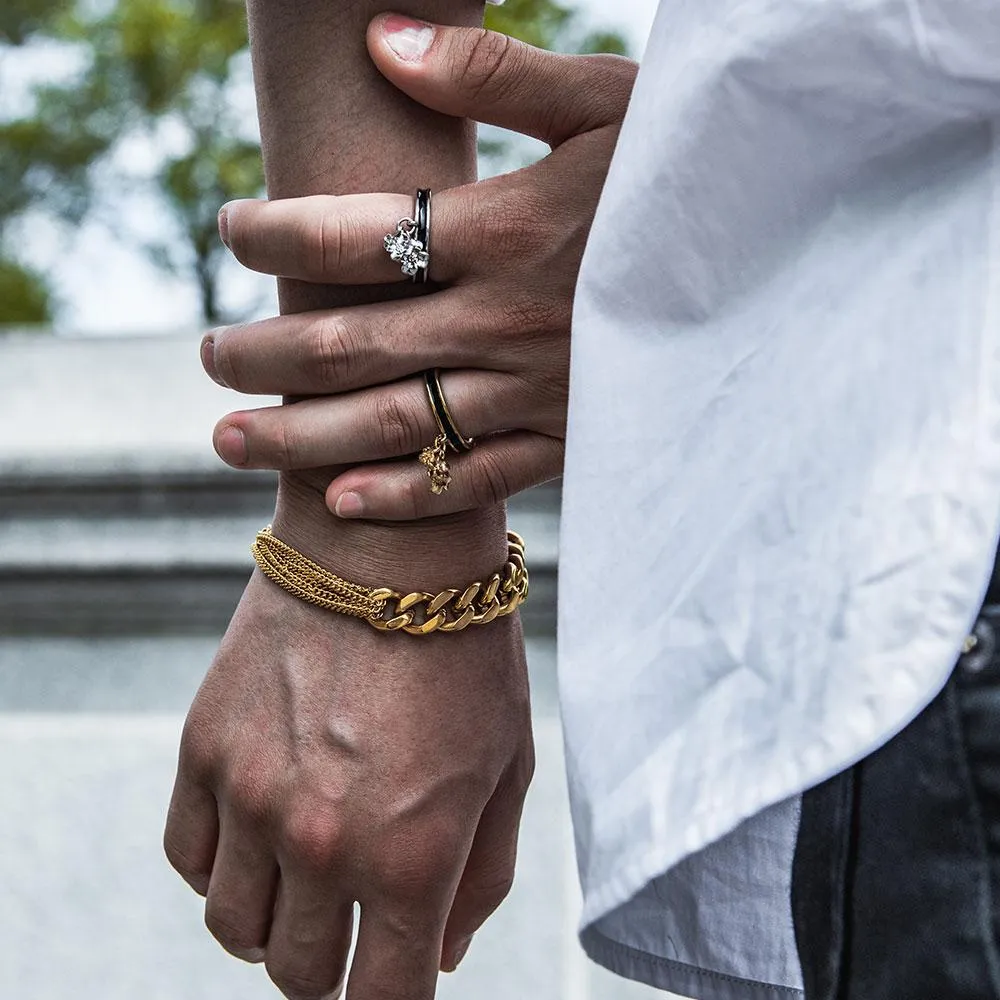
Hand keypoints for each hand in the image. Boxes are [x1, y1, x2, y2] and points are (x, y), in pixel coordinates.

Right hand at [164, 565, 532, 999]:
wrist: (390, 548)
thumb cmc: (467, 655)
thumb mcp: (509, 766)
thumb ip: (480, 878)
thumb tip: (438, 958)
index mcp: (413, 855)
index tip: (391, 983)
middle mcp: (323, 841)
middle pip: (304, 978)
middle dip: (337, 967)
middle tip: (356, 922)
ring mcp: (251, 796)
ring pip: (236, 933)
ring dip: (274, 926)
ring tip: (307, 878)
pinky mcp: (203, 750)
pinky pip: (190, 860)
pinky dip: (224, 869)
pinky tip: (262, 831)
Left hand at [203, 15, 636, 519]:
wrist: (779, 261)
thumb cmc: (686, 174)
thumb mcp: (606, 101)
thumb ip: (490, 72)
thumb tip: (380, 39)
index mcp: (506, 229)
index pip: (353, 235)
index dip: (274, 233)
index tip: (232, 228)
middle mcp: (507, 318)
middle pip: (355, 342)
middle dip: (266, 351)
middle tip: (209, 355)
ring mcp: (537, 389)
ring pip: (397, 423)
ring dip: (301, 435)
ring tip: (226, 439)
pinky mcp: (569, 437)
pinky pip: (478, 478)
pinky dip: (407, 495)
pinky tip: (338, 500)